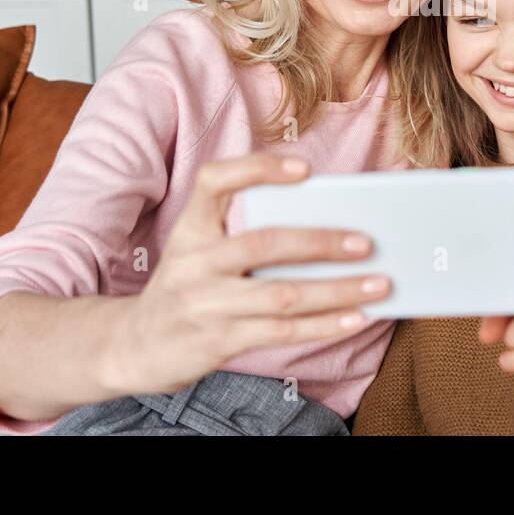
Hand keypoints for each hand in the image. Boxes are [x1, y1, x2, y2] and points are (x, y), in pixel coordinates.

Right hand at [107, 153, 390, 395]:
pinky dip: (324, 324)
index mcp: (189, 227)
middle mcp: (193, 261)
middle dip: (321, 242)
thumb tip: (326, 224)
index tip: (305, 169)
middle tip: (367, 242)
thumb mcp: (197, 248)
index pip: (213, 181)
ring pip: (282, 295)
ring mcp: (205, 303)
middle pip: (264, 244)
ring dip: (337, 290)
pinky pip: (280, 332)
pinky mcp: (218, 340)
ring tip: (379, 284)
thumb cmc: (186, 285)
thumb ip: (242, 230)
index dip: (258, 169)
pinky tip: (355, 317)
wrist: (134, 345)